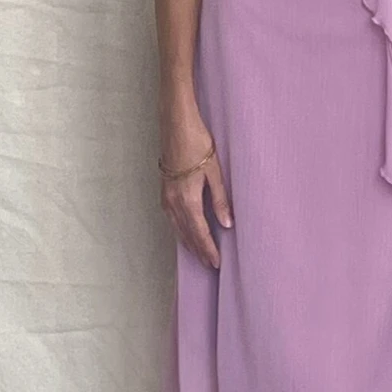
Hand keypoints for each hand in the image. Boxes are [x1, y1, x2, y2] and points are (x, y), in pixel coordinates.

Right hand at [160, 120, 233, 268]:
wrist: (176, 126)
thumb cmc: (198, 144)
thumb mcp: (215, 172)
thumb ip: (220, 200)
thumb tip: (227, 224)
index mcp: (187, 199)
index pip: (199, 232)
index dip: (208, 249)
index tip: (215, 263)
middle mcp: (173, 202)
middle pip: (187, 234)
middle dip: (199, 251)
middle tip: (210, 265)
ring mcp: (166, 198)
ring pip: (177, 228)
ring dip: (189, 243)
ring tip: (199, 256)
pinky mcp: (164, 191)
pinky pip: (172, 219)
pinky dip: (180, 231)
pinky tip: (185, 234)